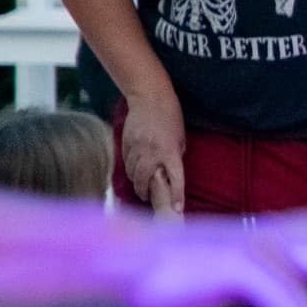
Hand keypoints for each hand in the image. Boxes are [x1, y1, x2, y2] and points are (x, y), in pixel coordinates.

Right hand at [119, 95, 188, 214]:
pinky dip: (130, 171)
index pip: (175, 178)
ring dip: (137, 184)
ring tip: (141, 190)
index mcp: (170, 151)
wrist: (150, 97)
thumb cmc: (170, 117)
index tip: (177, 209)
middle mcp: (152, 151)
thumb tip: (170, 174)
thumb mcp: (180, 138)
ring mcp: (136, 147)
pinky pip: (126, 163)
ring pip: (133, 174)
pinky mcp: (125, 143)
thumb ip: (175, 156)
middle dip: (147, 193)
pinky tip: (133, 174)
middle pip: (145, 180)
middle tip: (149, 199)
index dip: (176, 195)